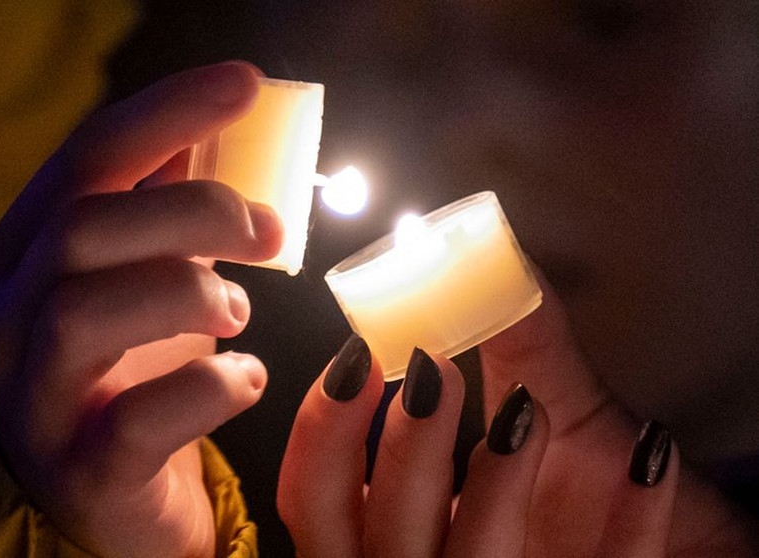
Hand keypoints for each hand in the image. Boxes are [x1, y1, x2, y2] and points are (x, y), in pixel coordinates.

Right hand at [0, 62, 281, 556]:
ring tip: (241, 310)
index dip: (167, 112)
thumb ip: (166, 206)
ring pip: (85, 313)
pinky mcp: (82, 471)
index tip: (245, 84)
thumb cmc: (131, 370)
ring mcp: (35, 399)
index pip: (87, 158)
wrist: (105, 499)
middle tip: (267, 229)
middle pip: (82, 228)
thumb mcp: (142, 276)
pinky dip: (209, 388)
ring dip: (189, 294)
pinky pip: (135, 421)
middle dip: (193, 211)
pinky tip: (246, 379)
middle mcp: (8, 320)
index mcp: (23, 254)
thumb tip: (227, 127)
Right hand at [278, 271, 754, 555]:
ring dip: (495, 487)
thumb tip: (499, 251)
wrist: (672, 546)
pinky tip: (650, 455)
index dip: (322, 434)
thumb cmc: (584, 481)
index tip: (355, 364)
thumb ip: (514, 343)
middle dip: (403, 456)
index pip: (314, 496)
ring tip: (530, 414)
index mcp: (391, 527)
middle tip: (433, 377)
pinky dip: (630, 517)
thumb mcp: (550, 407)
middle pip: (381, 536)